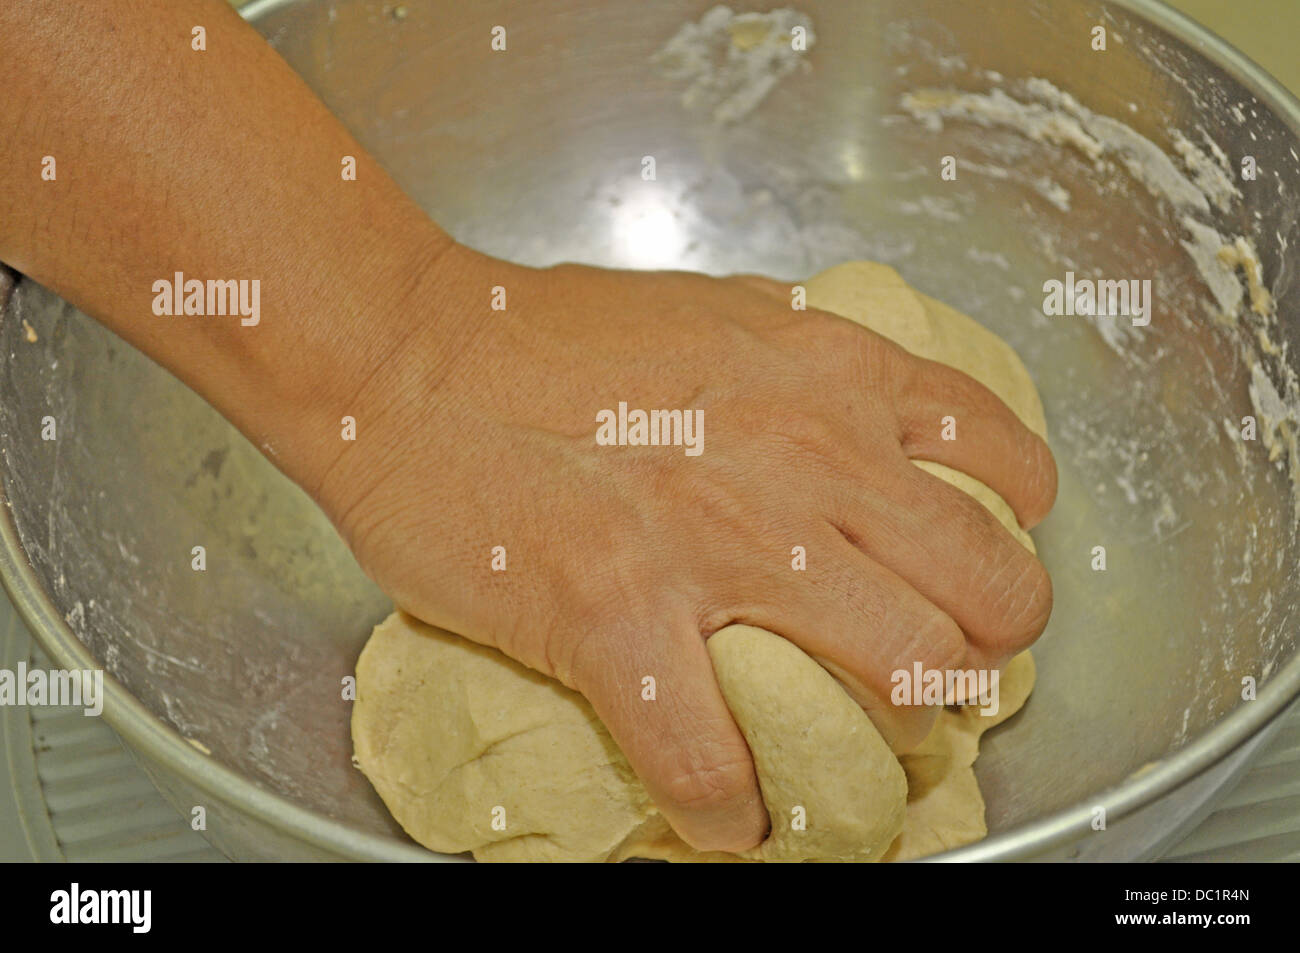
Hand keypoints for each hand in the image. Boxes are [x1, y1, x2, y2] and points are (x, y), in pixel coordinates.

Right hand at [310, 243, 1056, 852]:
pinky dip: (736, 811)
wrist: (411, 360)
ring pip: (907, 683)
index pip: (1007, 471)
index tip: (969, 584)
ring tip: (849, 748)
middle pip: (993, 596)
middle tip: (933, 679)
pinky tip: (729, 812)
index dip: (1008, 545)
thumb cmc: (546, 338)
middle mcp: (810, 459)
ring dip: (893, 739)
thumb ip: (806, 374)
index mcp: (834, 377)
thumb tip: (857, 433)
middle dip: (982, 657)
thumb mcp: (719, 316)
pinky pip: (717, 764)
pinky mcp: (621, 620)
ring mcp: (722, 546)